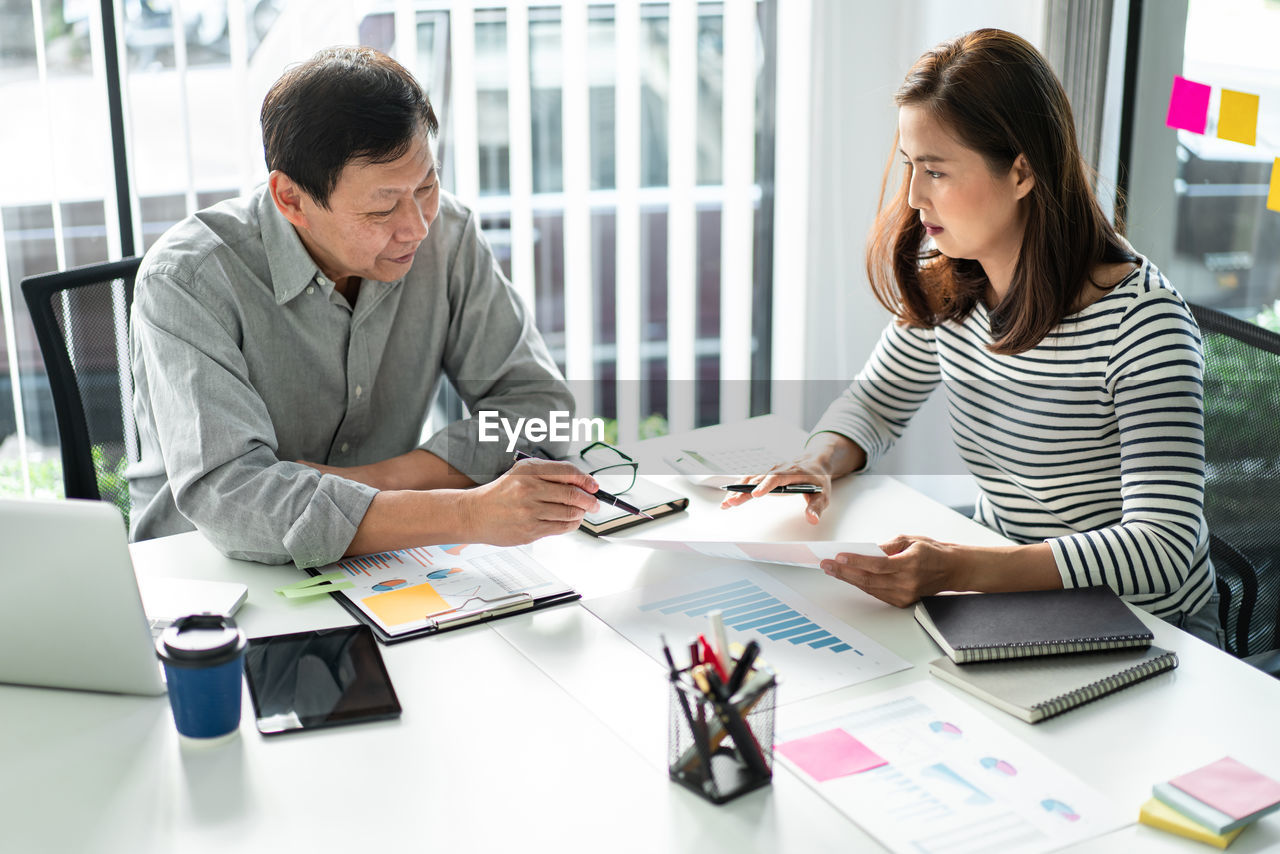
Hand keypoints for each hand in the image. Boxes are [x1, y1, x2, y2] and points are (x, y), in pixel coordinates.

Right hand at [462, 458, 600, 545]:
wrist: (476, 514)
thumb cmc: (502, 492)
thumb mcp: (522, 473)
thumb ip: (550, 474)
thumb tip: (582, 483)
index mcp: (529, 471)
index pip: (567, 472)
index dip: (586, 480)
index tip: (594, 486)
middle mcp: (529, 489)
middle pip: (572, 494)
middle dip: (589, 500)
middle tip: (595, 503)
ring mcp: (529, 511)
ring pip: (569, 513)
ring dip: (581, 513)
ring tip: (581, 512)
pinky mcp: (530, 530)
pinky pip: (560, 528)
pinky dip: (572, 524)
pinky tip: (572, 521)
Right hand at [719, 455, 832, 523]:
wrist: (814, 463)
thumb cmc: (818, 480)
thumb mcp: (823, 495)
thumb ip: (816, 508)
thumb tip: (812, 519)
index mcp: (793, 472)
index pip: (778, 478)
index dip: (766, 486)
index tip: (756, 494)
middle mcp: (778, 470)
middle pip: (758, 480)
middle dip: (743, 491)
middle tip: (731, 502)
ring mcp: (770, 472)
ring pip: (750, 480)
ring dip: (737, 490)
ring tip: (726, 504)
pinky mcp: (765, 476)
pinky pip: (749, 481)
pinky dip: (738, 489)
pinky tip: (729, 498)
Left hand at [819, 535, 959, 606]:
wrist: (952, 569)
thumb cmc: (932, 552)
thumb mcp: (910, 539)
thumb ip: (887, 546)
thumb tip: (865, 550)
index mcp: (910, 564)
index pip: (878, 564)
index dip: (856, 561)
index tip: (839, 557)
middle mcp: (907, 582)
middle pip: (869, 579)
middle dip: (844, 572)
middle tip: (827, 565)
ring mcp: (905, 595)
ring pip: (870, 588)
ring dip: (849, 579)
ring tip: (832, 570)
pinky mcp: (902, 601)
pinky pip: (877, 593)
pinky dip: (861, 585)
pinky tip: (849, 577)